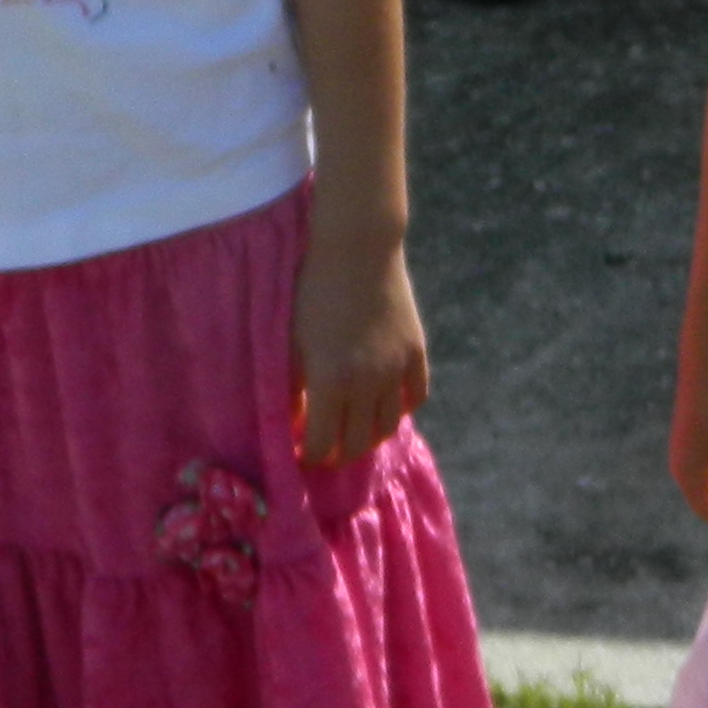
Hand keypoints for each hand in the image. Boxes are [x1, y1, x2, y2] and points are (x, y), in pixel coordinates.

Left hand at [292, 230, 430, 467]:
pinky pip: (414, 397)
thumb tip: (296, 417)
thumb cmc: (313, 292)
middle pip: (358, 444)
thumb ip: (292, 385)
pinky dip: (400, 410)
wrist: (358, 250)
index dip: (309, 456)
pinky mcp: (416, 352)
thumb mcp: (291, 341)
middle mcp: (368, 383)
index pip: (322, 443)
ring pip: (388, 427)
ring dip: (369, 438)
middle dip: (338, 455)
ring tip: (354, 432)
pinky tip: (383, 406)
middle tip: (326, 451)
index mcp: (330, 381)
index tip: (301, 455)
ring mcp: (396, 369)